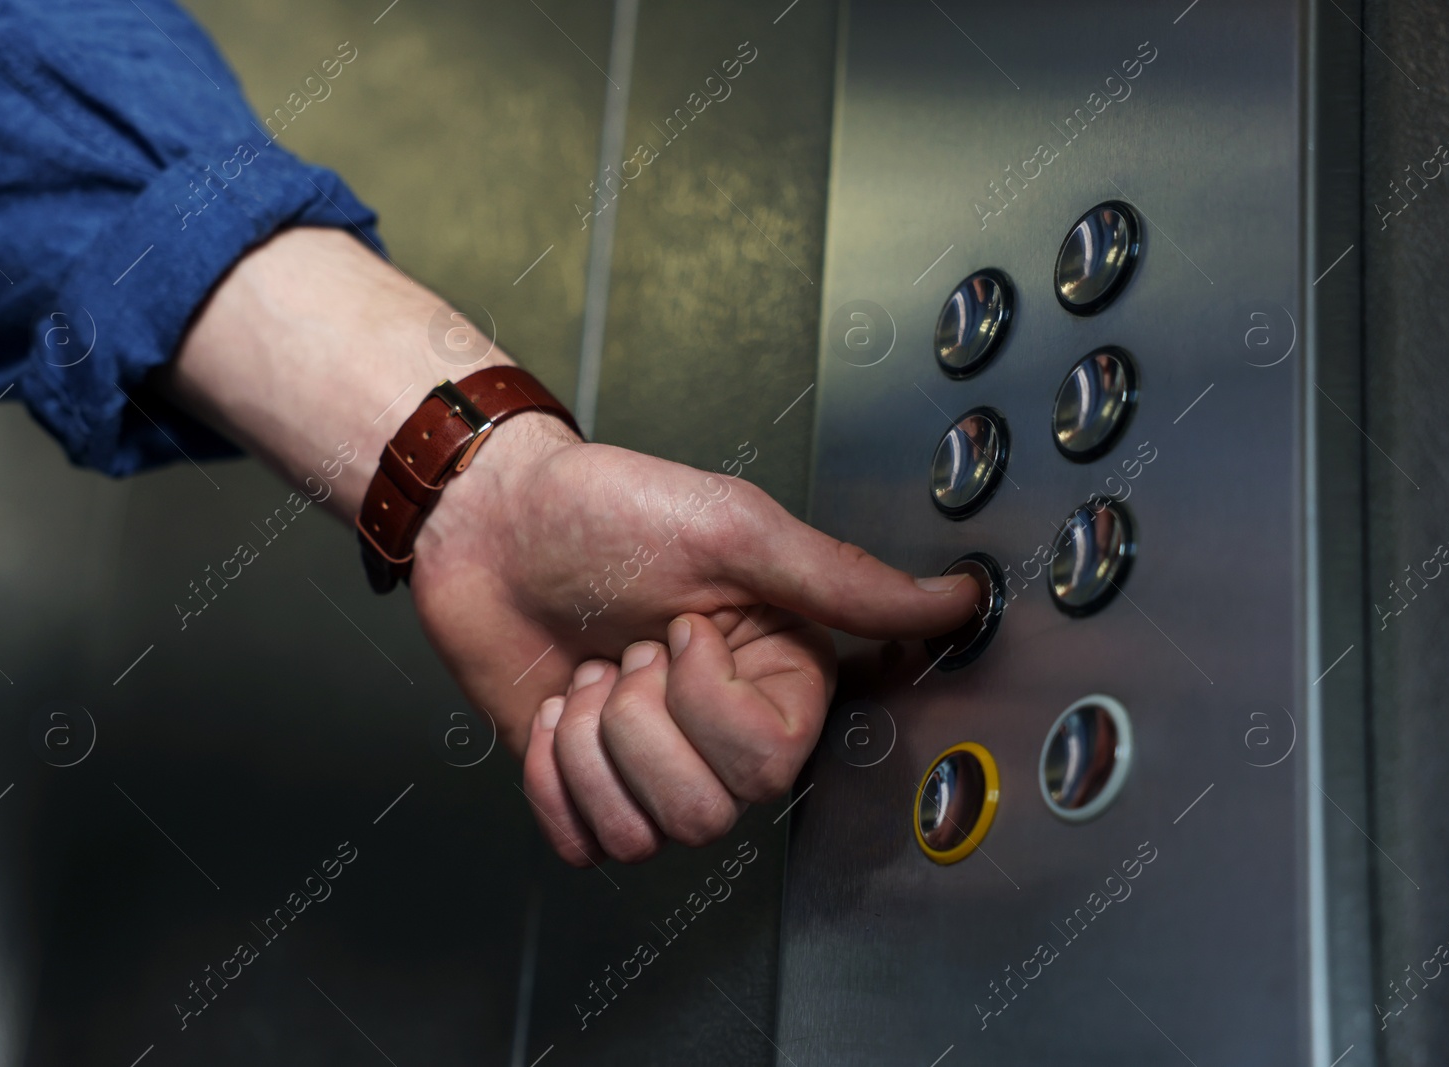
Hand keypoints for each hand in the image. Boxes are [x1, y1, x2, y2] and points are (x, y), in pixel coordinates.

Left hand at [164, 227, 975, 866]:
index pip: (770, 761)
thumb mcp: (734, 530)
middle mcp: (721, 731)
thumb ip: (842, 582)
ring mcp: (650, 766)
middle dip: (640, 722)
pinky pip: (581, 844)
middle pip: (709, 811)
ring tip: (589, 672)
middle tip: (626, 648)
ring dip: (589, 743)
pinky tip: (551, 711)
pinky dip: (550, 775)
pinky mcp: (584, 786)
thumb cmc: (606, 511)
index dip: (708, 702)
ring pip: (644, 838)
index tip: (680, 626)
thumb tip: (958, 600)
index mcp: (776, 675)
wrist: (490, 522)